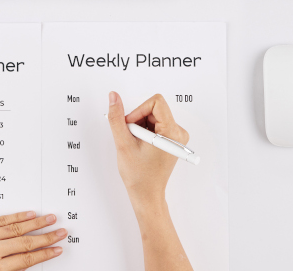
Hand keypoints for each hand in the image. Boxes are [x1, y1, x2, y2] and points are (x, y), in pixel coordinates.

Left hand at [0, 210, 64, 270]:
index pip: (27, 259)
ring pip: (16, 228)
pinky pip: (0, 220)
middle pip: (26, 242)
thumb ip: (0, 270)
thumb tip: (19, 264)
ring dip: (36, 224)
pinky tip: (27, 215)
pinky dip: (16, 216)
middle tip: (61, 231)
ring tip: (50, 219)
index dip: (44, 253)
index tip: (57, 249)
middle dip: (46, 237)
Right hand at [107, 92, 189, 208]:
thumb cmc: (139, 175)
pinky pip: (155, 125)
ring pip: (153, 117)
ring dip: (140, 127)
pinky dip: (144, 132)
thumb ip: (116, 118)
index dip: (138, 110)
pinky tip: (140, 146)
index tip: (130, 124)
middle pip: (154, 109)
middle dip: (138, 120)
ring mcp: (176, 137)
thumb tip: (114, 97)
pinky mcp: (171, 140)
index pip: (156, 102)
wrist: (146, 194)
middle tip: (131, 138)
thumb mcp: (123, 143)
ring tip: (136, 144)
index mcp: (172, 133)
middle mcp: (178, 133)